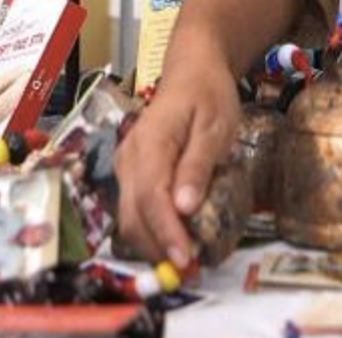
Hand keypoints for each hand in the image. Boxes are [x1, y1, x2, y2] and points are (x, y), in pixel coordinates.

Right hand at [113, 63, 239, 269]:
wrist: (192, 70)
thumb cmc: (208, 95)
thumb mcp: (215, 126)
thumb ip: (198, 165)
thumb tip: (185, 208)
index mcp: (150, 143)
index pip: (150, 198)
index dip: (166, 233)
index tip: (185, 259)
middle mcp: (129, 157)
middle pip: (132, 214)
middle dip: (157, 248)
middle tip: (190, 270)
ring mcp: (126, 165)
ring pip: (129, 216)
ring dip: (153, 243)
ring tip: (185, 259)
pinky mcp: (131, 172)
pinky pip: (134, 208)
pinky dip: (151, 229)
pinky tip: (175, 238)